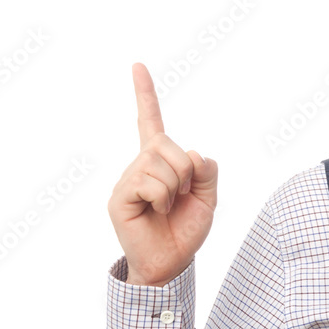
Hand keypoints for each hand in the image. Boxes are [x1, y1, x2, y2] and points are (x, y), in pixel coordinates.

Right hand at [107, 63, 218, 285]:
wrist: (171, 263)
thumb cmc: (185, 229)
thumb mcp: (208, 197)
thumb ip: (208, 171)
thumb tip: (193, 153)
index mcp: (159, 160)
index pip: (150, 120)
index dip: (145, 93)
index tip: (138, 66)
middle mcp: (139, 164)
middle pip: (169, 145)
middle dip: (186, 172)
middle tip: (181, 196)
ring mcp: (127, 179)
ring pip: (161, 164)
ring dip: (175, 189)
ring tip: (166, 207)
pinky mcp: (119, 197)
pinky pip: (149, 183)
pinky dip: (161, 199)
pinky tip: (154, 213)